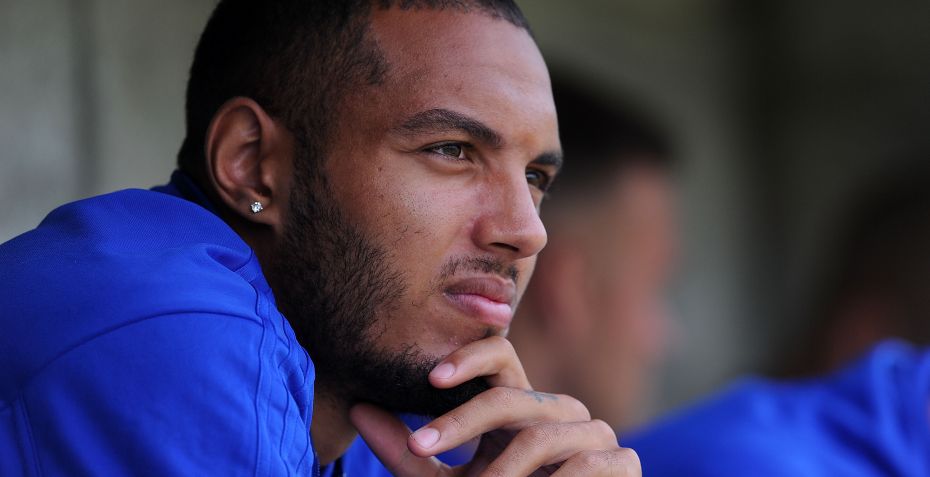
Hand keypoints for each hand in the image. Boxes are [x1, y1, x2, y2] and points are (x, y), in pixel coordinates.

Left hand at [350, 336, 640, 475]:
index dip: (469, 358)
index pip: (499, 356)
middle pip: (510, 398)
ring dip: (499, 472)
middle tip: (419, 449)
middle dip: (462, 422)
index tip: (432, 378)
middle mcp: (557, 411)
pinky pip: (584, 464)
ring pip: (541, 435)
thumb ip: (407, 453)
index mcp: (518, 408)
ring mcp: (594, 434)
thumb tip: (355, 407)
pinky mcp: (623, 463)